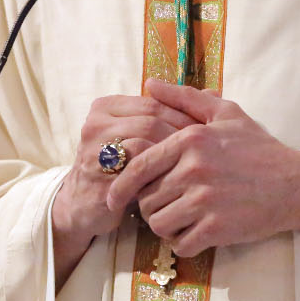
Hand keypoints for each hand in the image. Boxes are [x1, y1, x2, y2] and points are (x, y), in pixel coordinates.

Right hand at [51, 92, 196, 286]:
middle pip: (150, 118)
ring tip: (197, 164)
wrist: (85, 206)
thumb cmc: (121, 168)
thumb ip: (172, 113)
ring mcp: (93, 149)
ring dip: (174, 153)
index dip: (184, 113)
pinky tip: (180, 182)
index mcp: (106, 107)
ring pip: (143, 141)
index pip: (153, 102)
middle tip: (209, 147)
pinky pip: (136, 171)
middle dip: (183, 132)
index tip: (210, 129)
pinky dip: (161, 174)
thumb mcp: (142, 136)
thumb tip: (214, 94)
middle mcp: (95, 123)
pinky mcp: (98, 176)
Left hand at [104, 79, 299, 257]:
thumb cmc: (258, 148)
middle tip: (167, 206)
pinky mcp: (217, 228)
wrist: (295, 184)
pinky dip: (184, 243)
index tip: (114, 198)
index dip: (120, 186)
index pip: (139, 167)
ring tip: (181, 220)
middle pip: (146, 200)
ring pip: (159, 224)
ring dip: (165, 227)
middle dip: (150, 207)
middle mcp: (193, 169)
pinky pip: (180, 244)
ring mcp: (205, 200)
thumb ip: (185, 98)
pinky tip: (196, 234)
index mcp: (190, 140)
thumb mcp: (226, 113)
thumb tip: (151, 84)